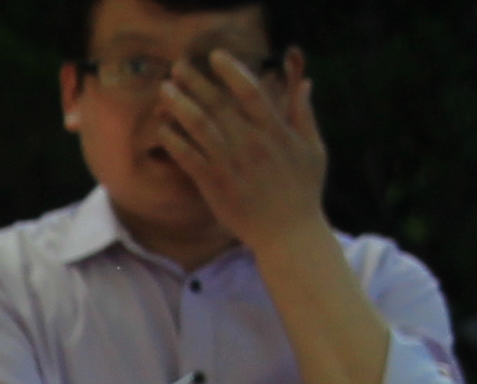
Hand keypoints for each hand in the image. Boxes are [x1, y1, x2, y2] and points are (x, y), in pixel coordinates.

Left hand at [154, 46, 330, 253]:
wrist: (288, 234)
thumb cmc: (304, 191)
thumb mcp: (313, 148)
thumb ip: (304, 114)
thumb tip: (305, 82)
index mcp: (275, 131)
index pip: (250, 91)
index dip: (231, 70)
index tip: (215, 56)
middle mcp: (251, 143)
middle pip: (218, 104)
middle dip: (195, 81)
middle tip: (177, 65)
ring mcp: (231, 164)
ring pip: (200, 126)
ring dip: (179, 105)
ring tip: (164, 90)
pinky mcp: (215, 185)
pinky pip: (189, 158)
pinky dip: (174, 141)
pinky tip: (162, 128)